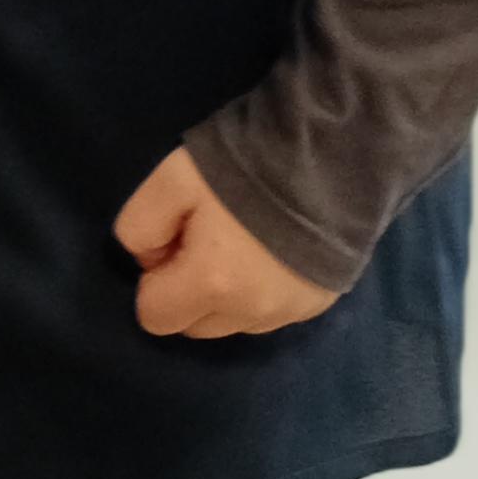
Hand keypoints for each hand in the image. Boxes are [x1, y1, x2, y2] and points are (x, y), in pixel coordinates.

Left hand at [113, 147, 338, 342]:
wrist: (338, 151)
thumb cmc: (249, 164)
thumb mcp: (172, 178)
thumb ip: (139, 226)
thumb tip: (148, 260)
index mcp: (212, 284)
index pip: (154, 317)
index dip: (155, 280)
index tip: (175, 242)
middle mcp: (251, 312)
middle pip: (195, 327)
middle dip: (189, 292)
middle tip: (207, 239)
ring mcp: (290, 312)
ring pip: (234, 323)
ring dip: (226, 297)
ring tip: (244, 244)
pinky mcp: (320, 304)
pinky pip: (272, 315)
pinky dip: (263, 294)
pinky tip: (274, 253)